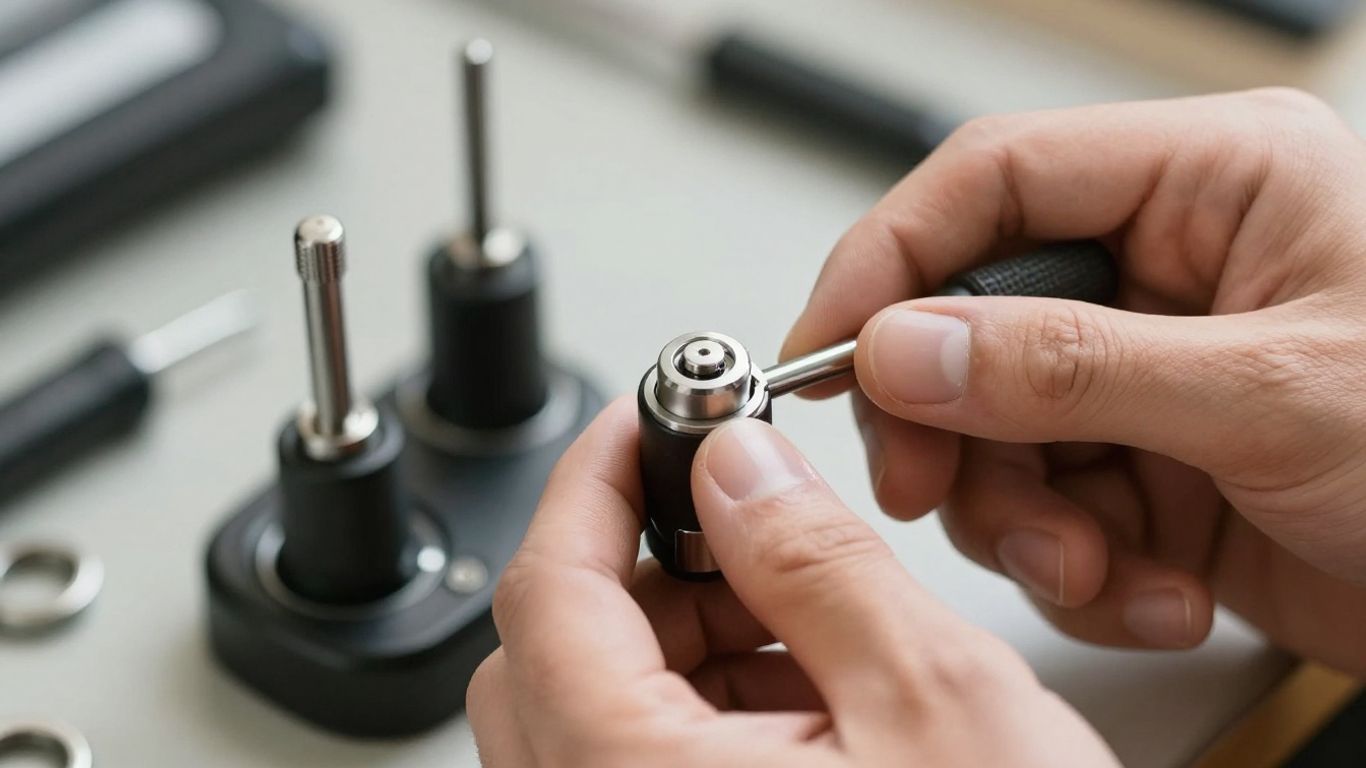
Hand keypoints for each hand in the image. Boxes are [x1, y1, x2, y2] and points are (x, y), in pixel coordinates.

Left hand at [468, 398, 1117, 766]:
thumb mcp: (934, 702)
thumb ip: (816, 563)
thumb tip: (739, 466)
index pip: (545, 593)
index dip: (592, 481)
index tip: (643, 422)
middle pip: (551, 655)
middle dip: (647, 567)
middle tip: (744, 526)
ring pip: (590, 716)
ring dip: (679, 642)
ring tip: (802, 627)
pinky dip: (699, 714)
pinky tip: (803, 705)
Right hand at [785, 88, 1365, 673]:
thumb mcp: (1273, 395)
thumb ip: (1067, 368)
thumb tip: (904, 347)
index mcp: (1209, 187)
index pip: (990, 184)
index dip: (889, 263)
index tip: (826, 350)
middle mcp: (1170, 273)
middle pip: (972, 321)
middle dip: (951, 426)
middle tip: (933, 490)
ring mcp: (1158, 378)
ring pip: (999, 432)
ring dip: (1023, 518)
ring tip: (1097, 566)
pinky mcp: (1160, 470)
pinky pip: (1054, 508)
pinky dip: (1083, 569)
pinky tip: (1157, 591)